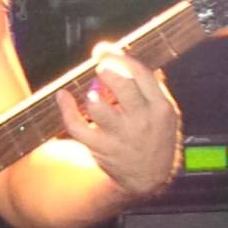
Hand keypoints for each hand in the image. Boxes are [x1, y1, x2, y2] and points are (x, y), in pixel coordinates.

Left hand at [56, 44, 181, 198]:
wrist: (150, 177)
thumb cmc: (156, 138)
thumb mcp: (166, 113)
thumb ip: (153, 87)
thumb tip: (131, 59)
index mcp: (160, 107)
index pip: (141, 74)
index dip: (120, 57)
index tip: (106, 50)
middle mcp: (141, 120)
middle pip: (122, 86)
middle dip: (107, 69)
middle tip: (99, 65)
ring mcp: (120, 135)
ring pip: (98, 107)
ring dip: (91, 94)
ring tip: (91, 91)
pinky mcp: (100, 147)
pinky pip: (77, 125)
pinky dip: (66, 108)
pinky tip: (62, 96)